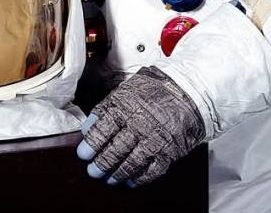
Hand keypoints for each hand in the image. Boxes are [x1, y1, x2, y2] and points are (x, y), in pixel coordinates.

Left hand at [76, 65, 204, 186]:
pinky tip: (130, 181)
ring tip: (108, 178)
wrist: (188, 90)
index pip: (103, 130)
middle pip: (115, 150)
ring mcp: (155, 139)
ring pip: (131, 163)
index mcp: (126, 106)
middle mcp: (140, 124)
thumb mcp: (126, 90)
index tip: (82, 154)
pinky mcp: (170, 151)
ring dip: (117, 173)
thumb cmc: (154, 89)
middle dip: (101, 164)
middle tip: (93, 170)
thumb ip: (106, 108)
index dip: (91, 145)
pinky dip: (139, 179)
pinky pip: (152, 171)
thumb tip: (87, 128)